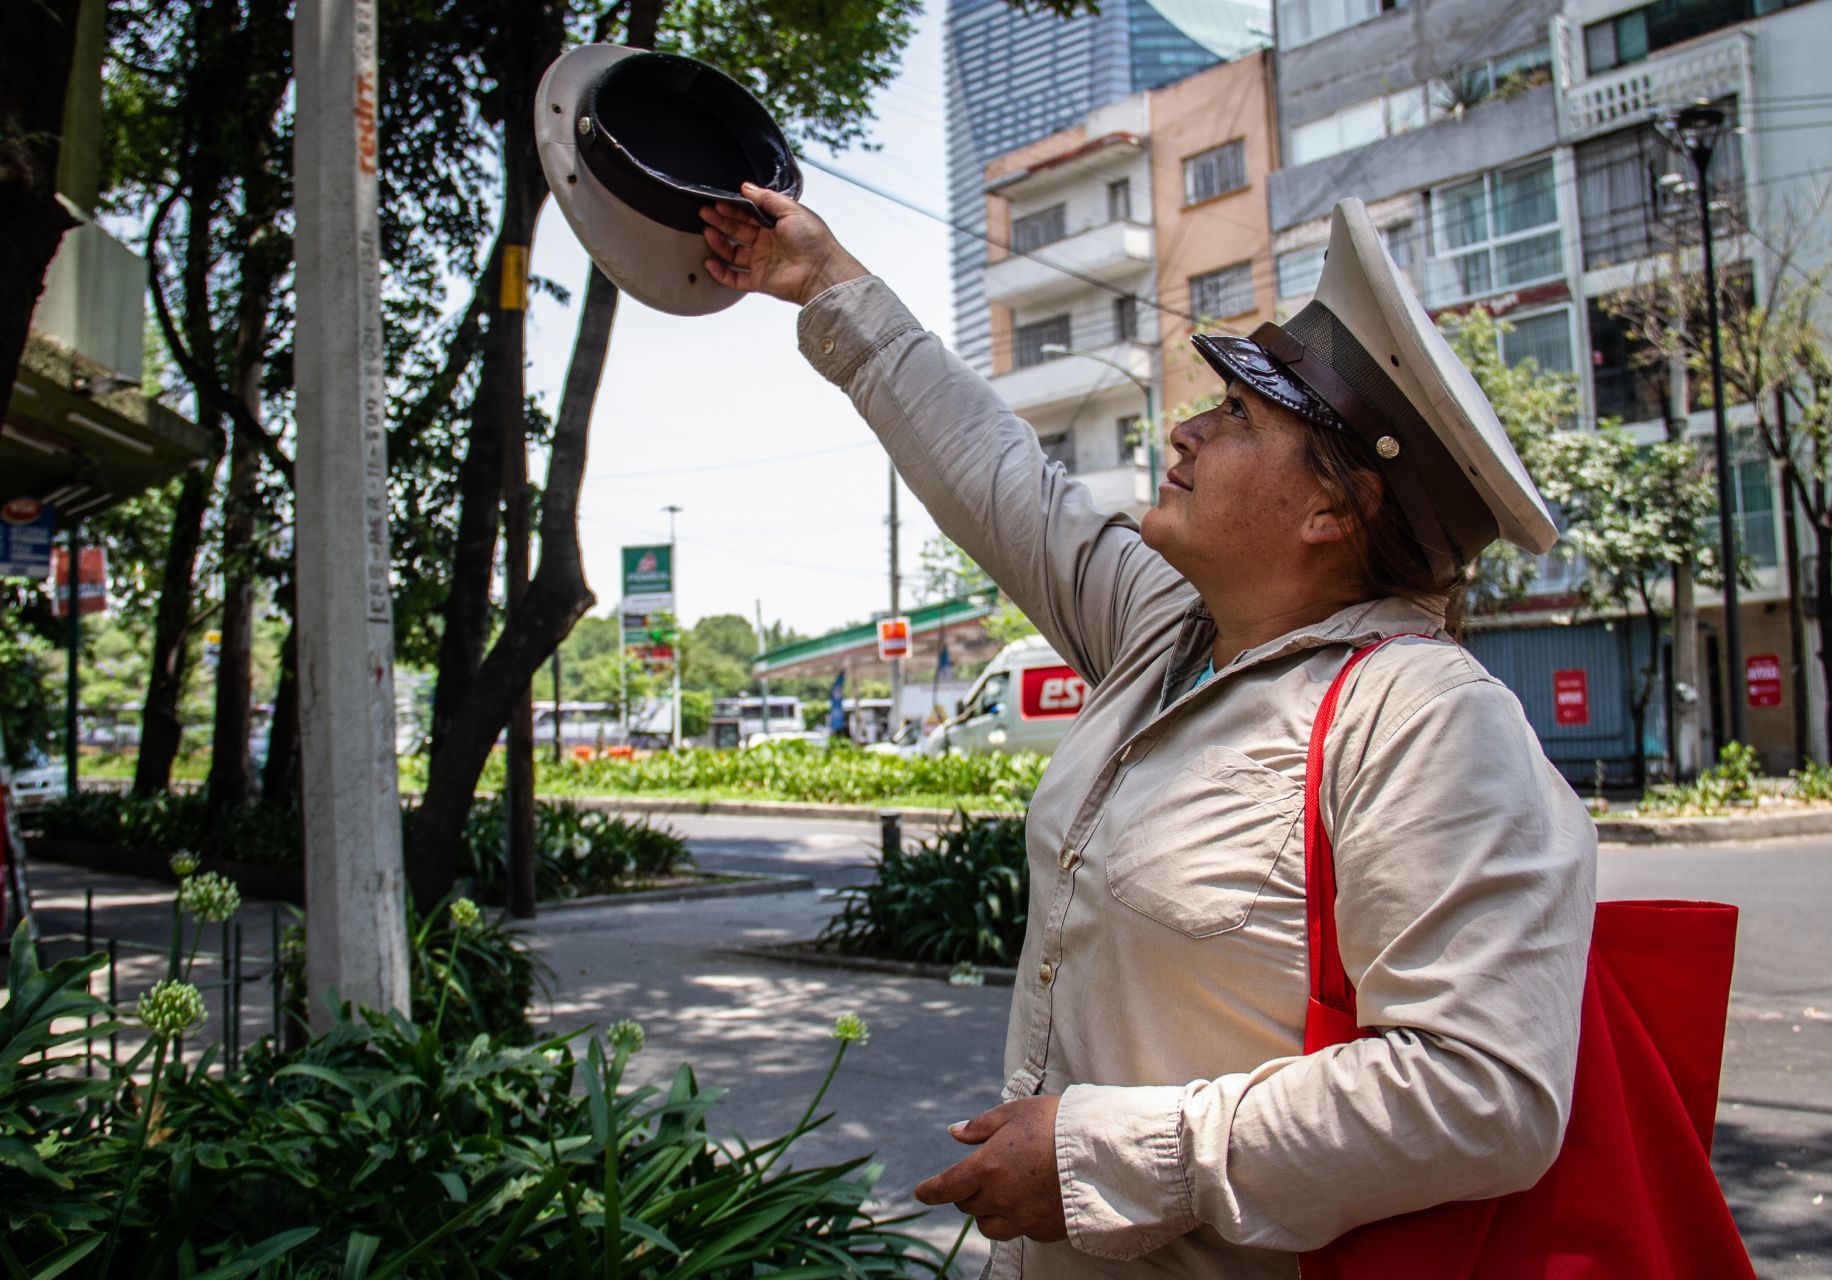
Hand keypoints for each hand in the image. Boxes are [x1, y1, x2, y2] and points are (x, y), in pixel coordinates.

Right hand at [700, 182, 868, 305]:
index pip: (749, 213)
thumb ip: (767, 198)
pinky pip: (735, 278)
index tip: (717, 200)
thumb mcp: (791, 209)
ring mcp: (763, 262)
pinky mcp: (760, 281)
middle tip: (705, 212)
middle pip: (738, 230)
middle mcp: (768, 242)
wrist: (821, 272)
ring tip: (707, 231)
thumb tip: (745, 187)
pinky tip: (709, 262)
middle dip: (721, 221)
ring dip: (719, 242)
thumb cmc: (813, 239)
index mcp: (776, 224)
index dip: (733, 207)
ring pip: (734, 252)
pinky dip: (721, 272)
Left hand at [913, 1096, 1067, 1243]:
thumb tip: (954, 1132)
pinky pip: (1021, 1230)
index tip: (921, 1192)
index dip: (930, 1191)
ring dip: (988, 1212)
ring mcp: (1023, 1218)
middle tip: (981, 1175)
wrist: (1103, 1153)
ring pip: (990, 1226)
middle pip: (968, 1206)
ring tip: (1001, 1194)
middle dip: (967, 1193)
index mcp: (988, 1168)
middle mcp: (1001, 1198)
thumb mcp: (1016, 1112)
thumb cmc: (1058, 1124)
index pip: (947, 1187)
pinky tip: (1032, 1200)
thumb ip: (981, 1125)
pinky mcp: (1046, 1230)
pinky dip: (1018, 1218)